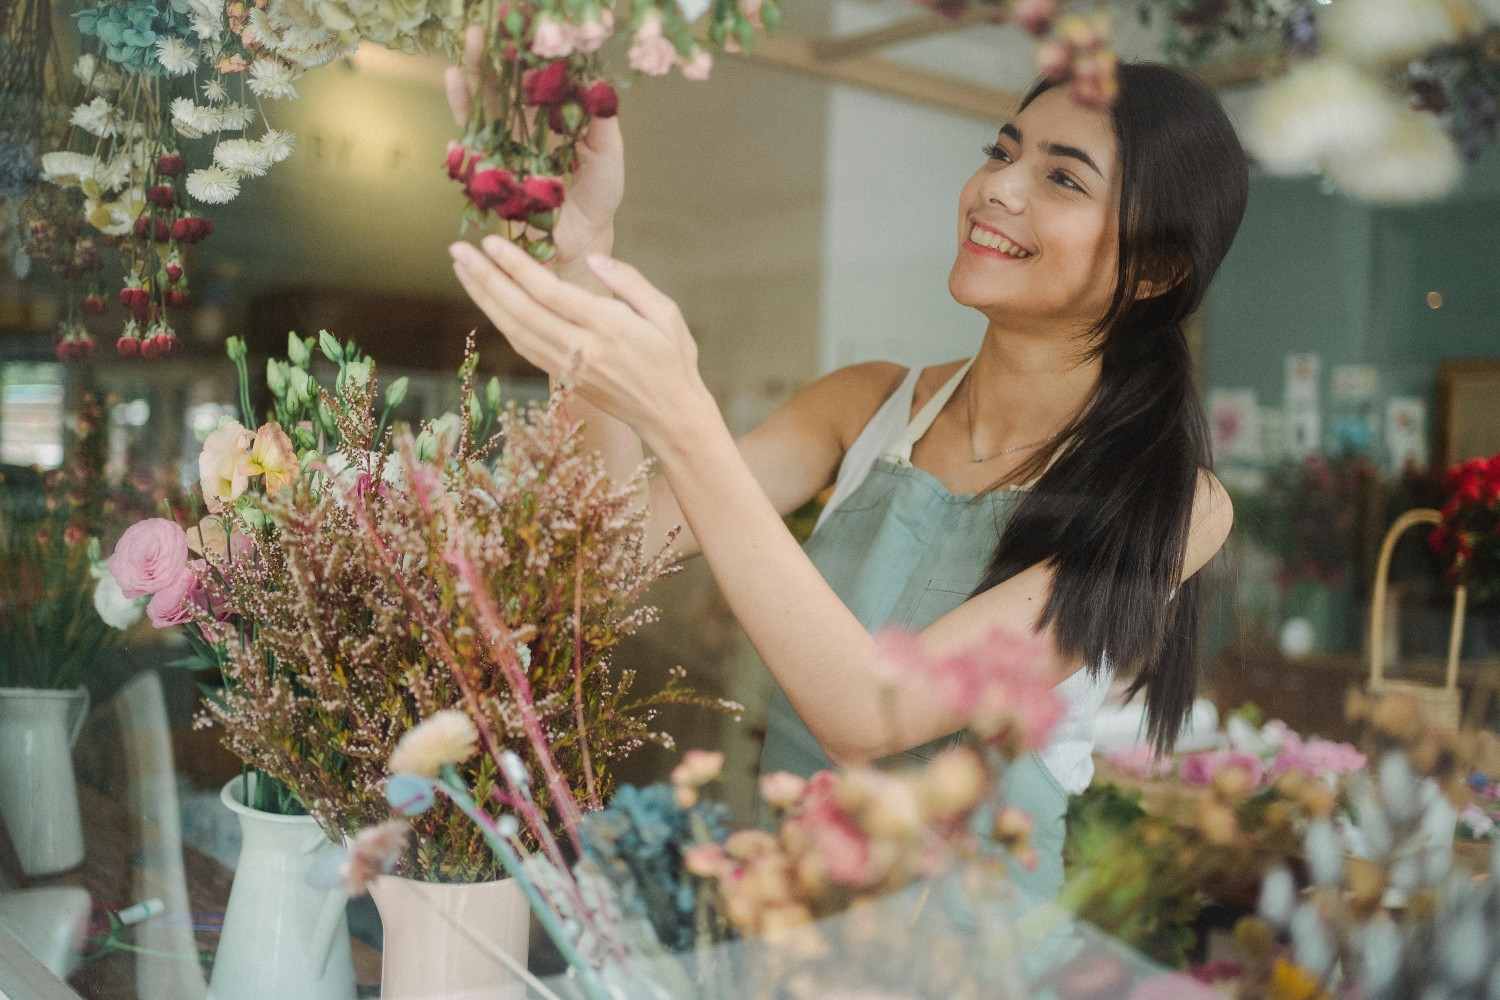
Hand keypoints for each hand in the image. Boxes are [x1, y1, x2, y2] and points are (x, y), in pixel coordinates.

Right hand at [444, 24, 622, 267]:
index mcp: (550, 120)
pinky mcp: (492, 184)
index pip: (530, 80)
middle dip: (485, 65)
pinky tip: (454, 142)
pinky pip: (472, 166)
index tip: (514, 32)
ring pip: (479, 120)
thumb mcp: (608, 156)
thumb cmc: (599, 197)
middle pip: (498, 91)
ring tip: (454, 71)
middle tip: (475, 35)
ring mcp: (503, 155)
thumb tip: (598, 83)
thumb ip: (603, 122)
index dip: (521, 57)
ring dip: (465, 97)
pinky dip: (462, 154)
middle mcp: (522, 132)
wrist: (584, 241)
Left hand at [449, 236, 704, 439]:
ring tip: (462, 269)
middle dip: (487, 278)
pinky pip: (523, 348)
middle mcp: (583, 350)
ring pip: (516, 331)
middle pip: (522, 311)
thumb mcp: (667, 313)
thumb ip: (630, 282)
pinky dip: (500, 323)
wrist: (671, 416)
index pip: (551, 294)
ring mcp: (569, 369)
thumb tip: (592, 260)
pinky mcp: (562, 380)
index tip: (491, 242)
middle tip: (457, 250)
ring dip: (484, 299)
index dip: (517, 268)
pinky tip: (486, 301)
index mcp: (610, 328)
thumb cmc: (673, 359)